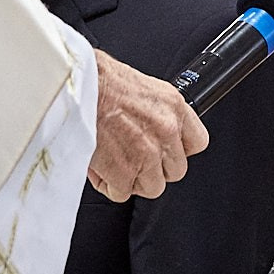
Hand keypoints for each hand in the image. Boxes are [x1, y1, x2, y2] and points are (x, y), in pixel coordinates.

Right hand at [88, 51, 207, 201]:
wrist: (76, 86)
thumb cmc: (100, 81)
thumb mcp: (143, 87)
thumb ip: (156, 113)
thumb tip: (152, 131)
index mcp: (174, 107)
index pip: (197, 143)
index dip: (179, 151)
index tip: (166, 151)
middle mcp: (166, 131)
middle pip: (176, 171)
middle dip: (154, 168)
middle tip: (132, 157)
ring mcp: (148, 154)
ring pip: (152, 187)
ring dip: (131, 179)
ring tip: (113, 161)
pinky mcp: (125, 172)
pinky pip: (122, 193)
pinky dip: (108, 184)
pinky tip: (99, 166)